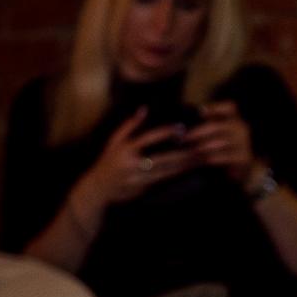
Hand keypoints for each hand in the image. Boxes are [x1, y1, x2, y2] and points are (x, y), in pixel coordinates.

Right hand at [74, 107, 200, 214]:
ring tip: (198, 159)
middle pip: (161, 157)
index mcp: (124, 148)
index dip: (165, 132)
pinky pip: (162, 180)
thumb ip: (129, 125)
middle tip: (198, 147)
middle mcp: (131, 163)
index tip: (181, 128)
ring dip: (183, 165)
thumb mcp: (114, 141)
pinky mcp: (141, 188)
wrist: (98, 188)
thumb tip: (144, 109)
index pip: (148, 138)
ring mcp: (137, 177)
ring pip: (165, 170)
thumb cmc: (108, 161)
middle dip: (181, 153)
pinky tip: (187, 169)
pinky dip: (175, 174)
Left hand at [185, 101, 254, 184]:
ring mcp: (244, 143)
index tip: (200, 112)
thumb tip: (182, 127)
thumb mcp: (215, 136)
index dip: (215, 108)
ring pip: (221, 142)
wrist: (242, 170)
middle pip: (219, 126)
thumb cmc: (223, 149)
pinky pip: (226, 157)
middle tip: (185, 138)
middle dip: (199, 132)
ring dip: (204, 146)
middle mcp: (241, 129)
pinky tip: (203, 160)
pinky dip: (212, 158)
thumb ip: (204, 127)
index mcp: (234, 119)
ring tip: (192, 150)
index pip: (229, 108)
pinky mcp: (244, 158)